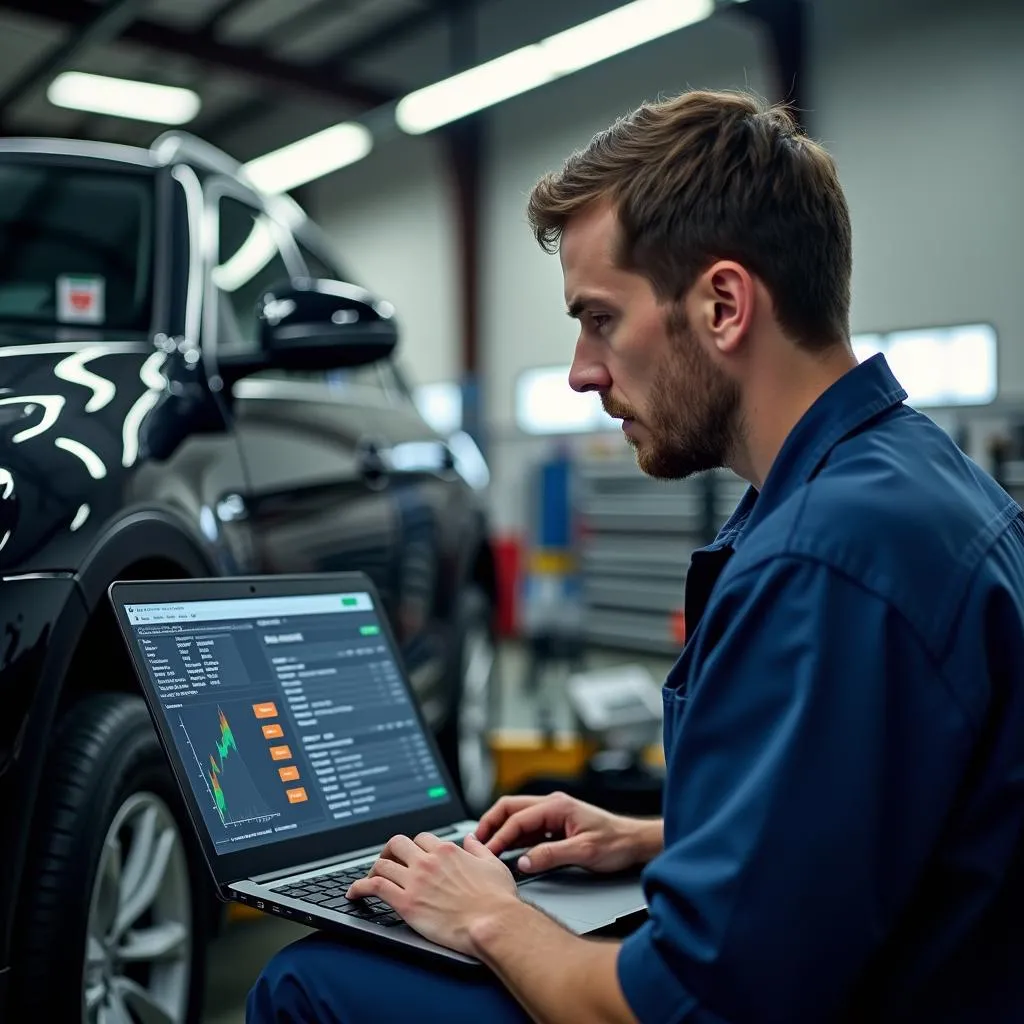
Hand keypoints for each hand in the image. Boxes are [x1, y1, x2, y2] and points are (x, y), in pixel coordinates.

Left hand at [346, 832, 518, 955]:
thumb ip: (478, 849)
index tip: (412, 856)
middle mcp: (428, 861)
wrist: (493, 923)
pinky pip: (374, 887)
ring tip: (370, 879)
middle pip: (397, 844)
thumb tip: (470, 839)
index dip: (415, 847)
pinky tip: (354, 893)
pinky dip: (359, 887)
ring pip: (382, 864)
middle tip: (388, 863)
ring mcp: (415, 880)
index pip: (422, 838)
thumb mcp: (493, 864)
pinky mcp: (405, 902)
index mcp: (447, 850)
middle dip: (390, 852)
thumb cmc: (497, 900)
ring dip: (374, 870)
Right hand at [474, 791, 660, 874]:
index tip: (487, 852)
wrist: (635, 843)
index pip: (517, 818)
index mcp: (556, 806)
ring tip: (486, 848)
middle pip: (510, 809)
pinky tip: (507, 851)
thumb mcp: (584, 851)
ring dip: (501, 831)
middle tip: (476, 843)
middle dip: (491, 824)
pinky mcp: (556, 827)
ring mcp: (553, 815)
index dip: (499, 836)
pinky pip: (528, 829)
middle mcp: (552, 806)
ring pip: (517, 817)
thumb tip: (523, 861)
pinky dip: (513, 838)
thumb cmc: (616, 843)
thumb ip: (551, 855)